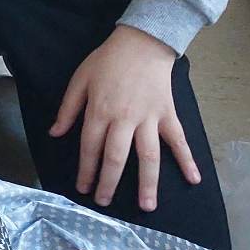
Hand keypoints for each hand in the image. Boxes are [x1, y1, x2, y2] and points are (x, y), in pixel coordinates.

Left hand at [50, 26, 200, 211]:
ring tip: (147, 206)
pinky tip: (194, 179)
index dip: (86, 169)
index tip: (83, 188)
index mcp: (100, 111)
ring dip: (147, 182)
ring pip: (148, 156)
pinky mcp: (168, 114)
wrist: (142, 42)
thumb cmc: (107, 61)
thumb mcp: (79, 80)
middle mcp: (124, 119)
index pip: (90, 147)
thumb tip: (55, 134)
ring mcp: (149, 118)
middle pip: (117, 157)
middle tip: (105, 203)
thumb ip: (68, 109)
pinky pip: (178, 140)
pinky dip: (187, 160)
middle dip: (110, 182)